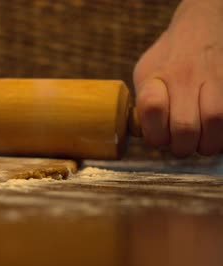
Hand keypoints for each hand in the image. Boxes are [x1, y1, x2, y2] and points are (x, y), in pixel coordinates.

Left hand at [133, 0, 222, 156]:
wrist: (200, 28)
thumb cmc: (167, 60)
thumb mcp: (144, 74)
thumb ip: (141, 104)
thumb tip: (141, 136)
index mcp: (156, 77)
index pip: (152, 109)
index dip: (154, 133)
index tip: (157, 138)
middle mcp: (185, 76)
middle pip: (185, 125)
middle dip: (182, 146)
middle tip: (182, 145)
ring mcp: (214, 77)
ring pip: (216, 121)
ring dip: (209, 143)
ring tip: (202, 143)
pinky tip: (217, 132)